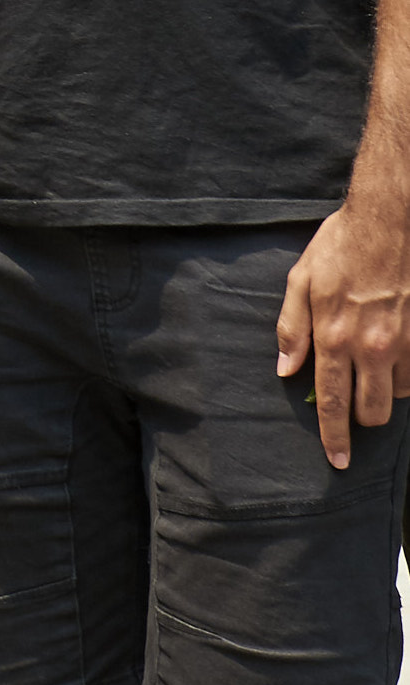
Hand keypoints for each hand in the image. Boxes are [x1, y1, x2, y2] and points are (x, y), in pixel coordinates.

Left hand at [279, 195, 409, 468]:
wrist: (391, 222)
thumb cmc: (341, 247)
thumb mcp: (301, 280)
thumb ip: (292, 328)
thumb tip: (286, 370)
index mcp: (333, 337)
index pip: (333, 402)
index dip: (334, 437)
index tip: (337, 462)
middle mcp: (372, 347)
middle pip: (372, 411)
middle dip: (361, 419)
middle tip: (354, 405)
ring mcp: (405, 343)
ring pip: (399, 396)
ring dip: (385, 394)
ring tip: (373, 372)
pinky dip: (407, 376)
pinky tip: (396, 359)